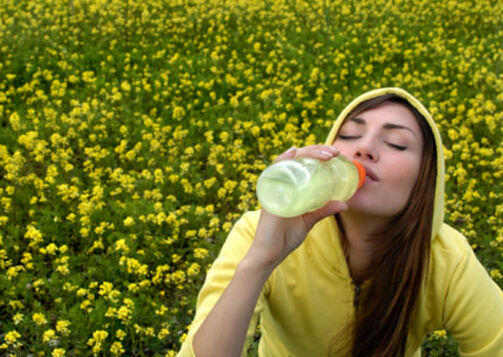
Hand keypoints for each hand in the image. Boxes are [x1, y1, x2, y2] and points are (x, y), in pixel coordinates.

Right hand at [247, 145, 347, 268]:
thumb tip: (344, 203)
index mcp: (291, 187)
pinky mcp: (270, 194)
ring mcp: (274, 187)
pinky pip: (274, 171)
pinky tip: (293, 152)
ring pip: (289, 160)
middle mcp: (281, 183)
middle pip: (298, 158)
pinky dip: (283, 159)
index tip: (337, 155)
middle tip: (335, 152)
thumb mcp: (309, 220)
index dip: (319, 154)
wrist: (270, 254)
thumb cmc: (286, 237)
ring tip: (326, 154)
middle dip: (317, 150)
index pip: (304, 163)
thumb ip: (324, 210)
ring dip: (308, 153)